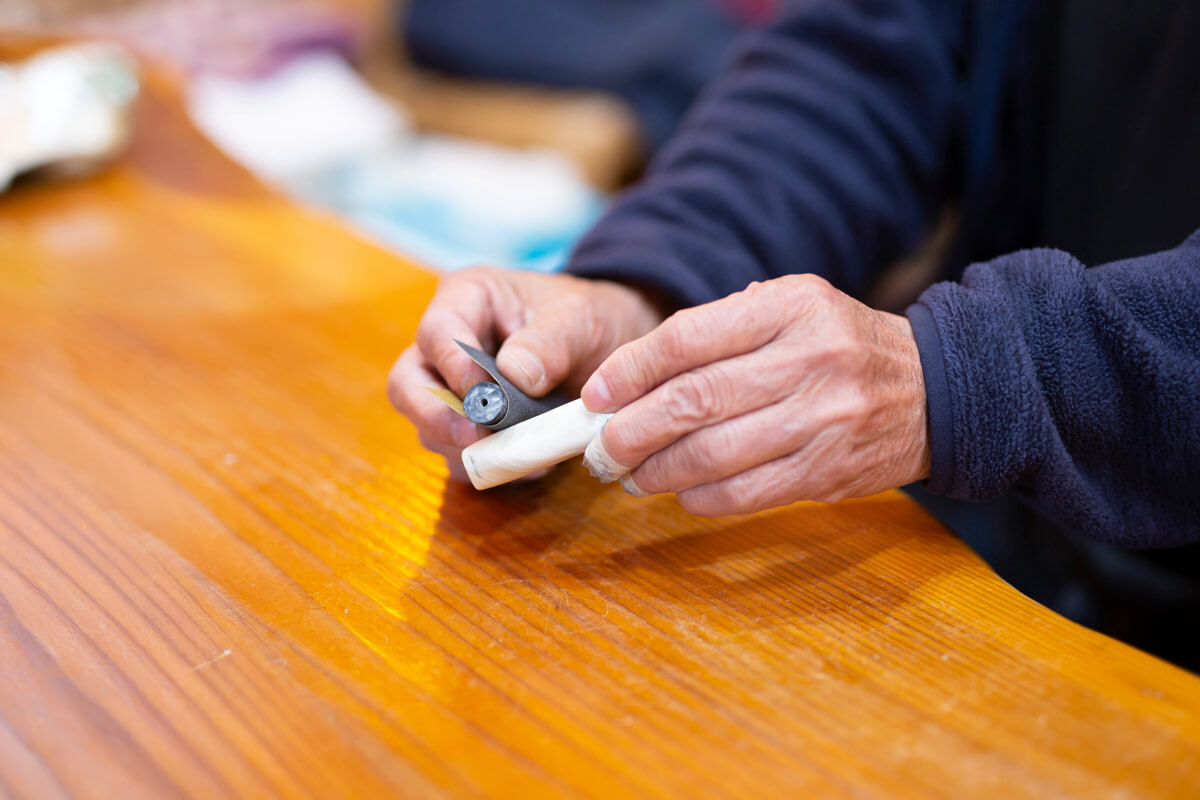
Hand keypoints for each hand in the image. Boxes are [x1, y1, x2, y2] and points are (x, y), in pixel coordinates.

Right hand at [388, 266, 665, 481]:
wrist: (607, 347)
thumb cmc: (586, 318)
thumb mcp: (580, 318)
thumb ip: (549, 341)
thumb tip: (514, 376)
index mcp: (466, 300)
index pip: (437, 331)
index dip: (452, 365)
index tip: (482, 394)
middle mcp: (446, 346)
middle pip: (409, 384)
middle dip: (435, 417)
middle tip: (471, 439)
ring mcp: (451, 390)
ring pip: (430, 427)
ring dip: (466, 448)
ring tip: (518, 454)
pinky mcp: (468, 427)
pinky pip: (460, 456)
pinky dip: (487, 467)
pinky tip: (528, 466)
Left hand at [580, 274, 930, 514]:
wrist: (936, 389)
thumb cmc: (841, 346)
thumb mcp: (792, 309)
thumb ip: (721, 330)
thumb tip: (631, 379)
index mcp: (791, 306)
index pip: (687, 338)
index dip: (630, 370)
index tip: (595, 396)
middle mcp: (808, 359)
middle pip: (693, 401)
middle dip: (631, 431)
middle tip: (600, 449)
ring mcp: (823, 419)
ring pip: (714, 454)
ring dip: (658, 470)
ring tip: (631, 474)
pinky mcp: (829, 470)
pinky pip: (747, 492)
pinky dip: (701, 498)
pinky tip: (681, 493)